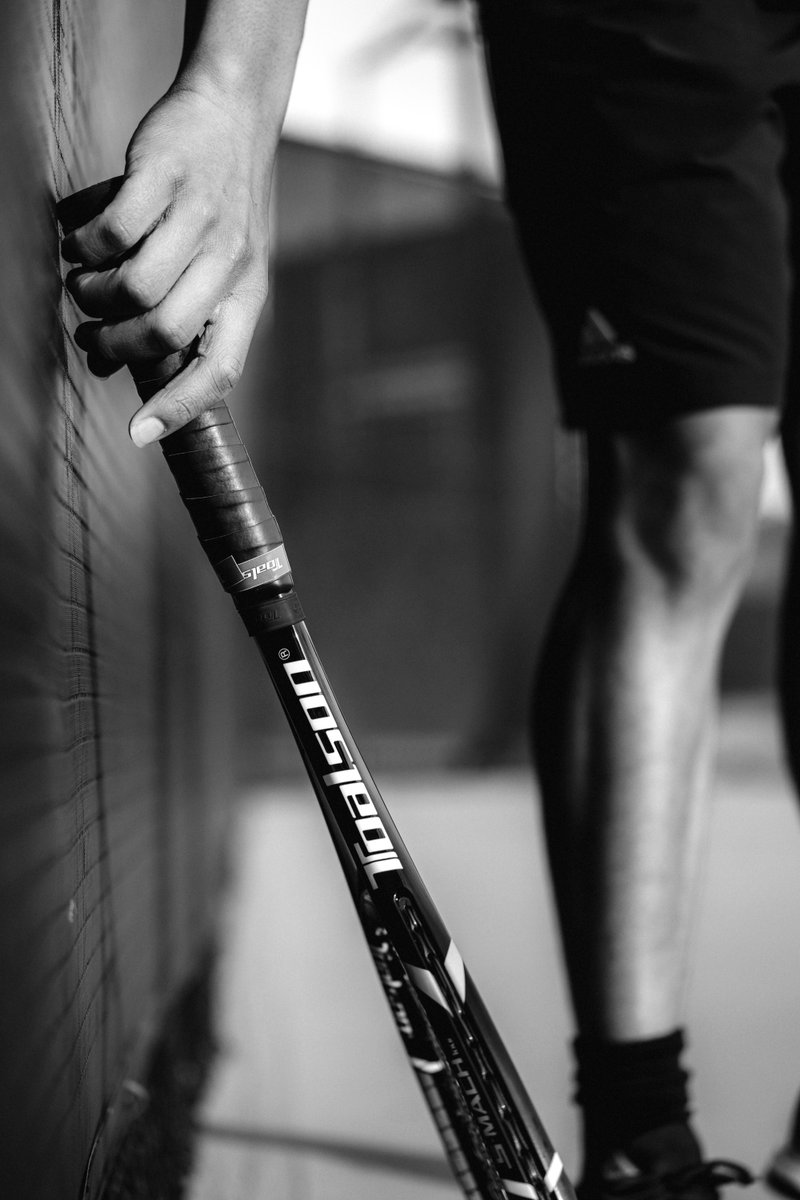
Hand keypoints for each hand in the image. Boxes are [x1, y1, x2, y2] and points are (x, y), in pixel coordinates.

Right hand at [61, 80, 272, 445]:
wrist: (233, 110)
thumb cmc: (222, 200)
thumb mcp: (226, 263)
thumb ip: (183, 313)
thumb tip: (112, 368)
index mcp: (248, 293)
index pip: (221, 369)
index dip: (180, 406)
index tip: (138, 434)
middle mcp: (230, 261)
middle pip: (164, 333)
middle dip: (116, 345)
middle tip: (92, 332)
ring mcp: (199, 217)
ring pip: (133, 286)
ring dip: (93, 295)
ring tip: (83, 283)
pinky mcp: (163, 176)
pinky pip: (112, 232)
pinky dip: (83, 244)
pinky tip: (79, 237)